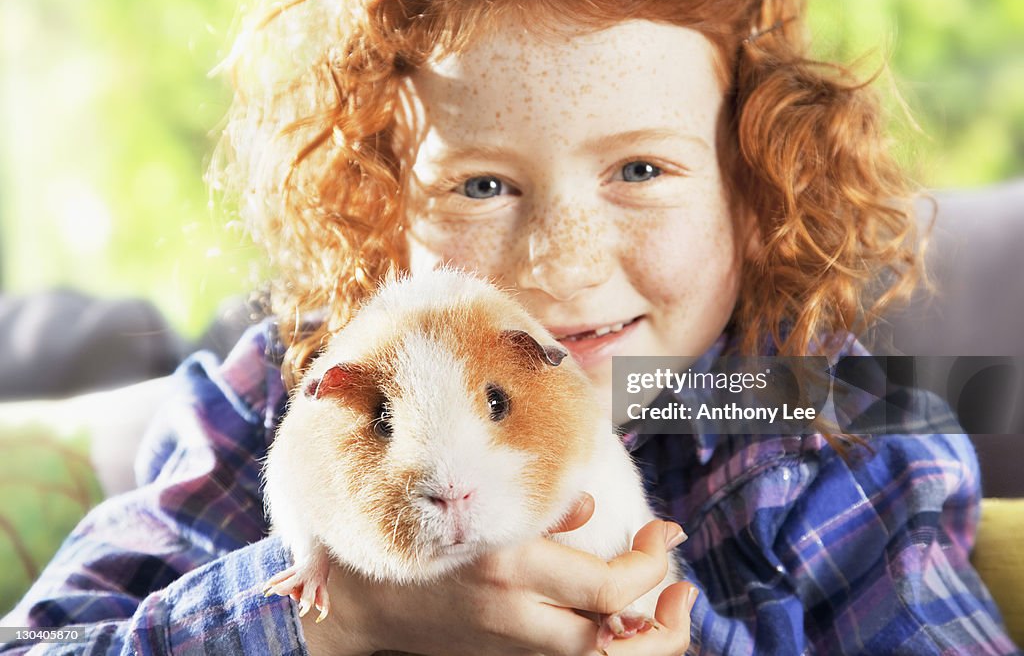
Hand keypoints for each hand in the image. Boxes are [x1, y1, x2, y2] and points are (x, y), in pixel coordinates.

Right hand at [300, 495, 696, 655]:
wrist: (357, 595)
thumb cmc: (414, 530)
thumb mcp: (473, 501)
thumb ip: (537, 505)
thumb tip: (592, 508)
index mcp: (509, 563)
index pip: (610, 586)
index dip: (653, 562)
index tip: (666, 531)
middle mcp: (513, 613)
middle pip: (612, 640)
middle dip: (665, 619)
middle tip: (683, 588)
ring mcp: (507, 644)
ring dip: (642, 644)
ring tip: (663, 613)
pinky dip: (603, 647)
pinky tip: (616, 622)